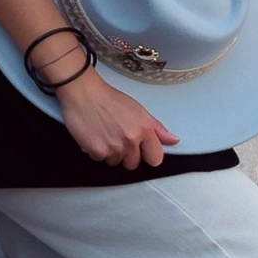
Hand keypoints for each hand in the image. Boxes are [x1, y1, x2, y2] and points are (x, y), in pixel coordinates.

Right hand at [57, 64, 175, 171]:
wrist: (83, 93)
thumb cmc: (109, 99)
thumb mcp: (138, 110)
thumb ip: (157, 128)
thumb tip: (173, 140)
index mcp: (144, 129)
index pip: (155, 159)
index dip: (147, 155)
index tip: (141, 150)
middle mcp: (131, 139)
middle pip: (134, 164)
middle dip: (127, 154)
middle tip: (118, 137)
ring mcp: (114, 147)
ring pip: (116, 162)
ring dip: (111, 153)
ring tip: (105, 134)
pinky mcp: (97, 151)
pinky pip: (100, 160)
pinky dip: (96, 151)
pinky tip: (95, 136)